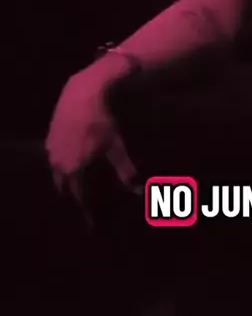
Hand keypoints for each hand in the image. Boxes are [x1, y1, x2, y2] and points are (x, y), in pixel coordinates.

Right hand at [46, 52, 138, 197]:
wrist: (82, 94)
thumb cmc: (101, 120)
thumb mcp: (115, 146)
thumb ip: (124, 170)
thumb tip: (138, 191)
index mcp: (74, 169)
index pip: (79, 197)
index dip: (86, 209)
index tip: (93, 221)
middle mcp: (58, 164)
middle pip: (66, 186)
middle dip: (76, 194)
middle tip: (88, 199)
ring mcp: (51, 151)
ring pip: (58, 172)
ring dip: (68, 178)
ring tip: (80, 180)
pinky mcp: (49, 138)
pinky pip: (55, 157)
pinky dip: (63, 162)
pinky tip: (73, 158)